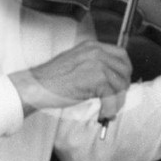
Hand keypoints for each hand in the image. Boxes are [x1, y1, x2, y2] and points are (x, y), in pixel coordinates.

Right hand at [10, 41, 132, 114]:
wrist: (35, 86)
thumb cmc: (51, 79)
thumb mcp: (76, 64)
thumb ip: (94, 66)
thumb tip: (112, 80)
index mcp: (92, 46)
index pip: (121, 54)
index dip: (124, 70)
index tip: (122, 83)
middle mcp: (97, 52)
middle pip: (125, 69)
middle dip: (123, 87)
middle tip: (116, 99)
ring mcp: (98, 64)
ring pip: (121, 85)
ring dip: (117, 101)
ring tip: (107, 110)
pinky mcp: (97, 79)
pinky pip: (113, 97)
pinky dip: (110, 109)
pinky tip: (103, 113)